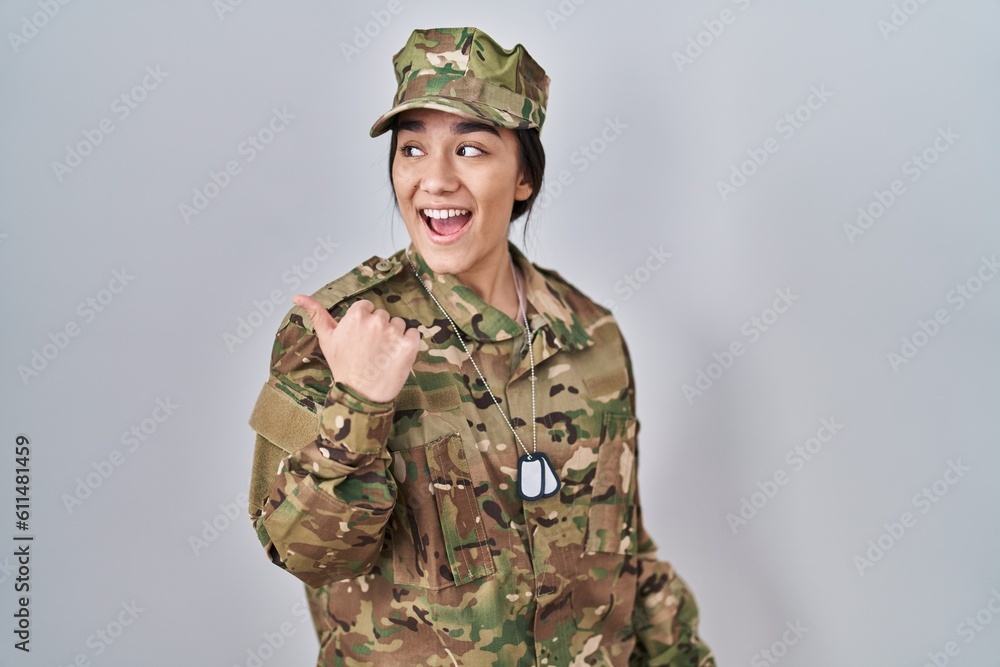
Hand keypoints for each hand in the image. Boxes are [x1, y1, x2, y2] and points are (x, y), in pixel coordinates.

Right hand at [292, 295, 420, 403]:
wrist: (360, 395)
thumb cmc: (342, 366)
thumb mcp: (326, 339)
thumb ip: (316, 313)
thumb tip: (296, 296)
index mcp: (356, 316)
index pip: (367, 307)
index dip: (364, 323)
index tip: (360, 339)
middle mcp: (376, 320)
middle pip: (383, 315)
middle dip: (378, 329)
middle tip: (370, 350)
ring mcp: (394, 332)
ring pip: (399, 323)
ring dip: (394, 336)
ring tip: (382, 355)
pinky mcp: (409, 344)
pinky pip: (414, 334)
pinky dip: (409, 343)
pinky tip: (396, 356)